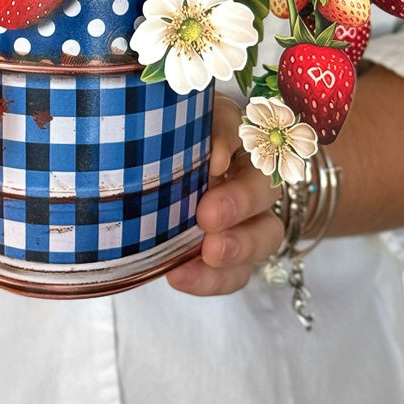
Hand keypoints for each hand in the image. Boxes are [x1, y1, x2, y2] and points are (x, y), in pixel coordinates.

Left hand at [166, 93, 282, 295]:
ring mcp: (246, 218)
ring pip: (266, 234)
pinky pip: (235, 273)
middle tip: (208, 215)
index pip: (246, 132)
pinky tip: (180, 276)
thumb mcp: (171, 124)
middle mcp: (250, 176)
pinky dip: (211, 279)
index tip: (213, 163)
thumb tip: (218, 159)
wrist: (136, 178)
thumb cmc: (159, 142)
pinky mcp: (230, 255)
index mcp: (236, 135)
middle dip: (241, 203)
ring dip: (240, 247)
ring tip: (209, 254)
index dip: (234, 147)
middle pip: (266, 188)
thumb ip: (201, 134)